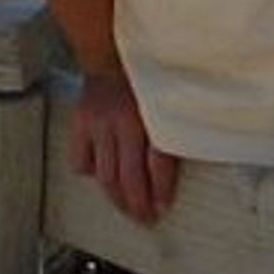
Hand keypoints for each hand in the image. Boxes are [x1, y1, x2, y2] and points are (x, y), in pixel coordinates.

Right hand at [70, 68, 178, 224]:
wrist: (113, 54)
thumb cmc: (147, 81)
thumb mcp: (170, 102)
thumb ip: (176, 128)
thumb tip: (193, 154)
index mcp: (152, 117)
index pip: (157, 164)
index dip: (160, 190)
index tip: (163, 207)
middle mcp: (124, 122)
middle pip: (129, 176)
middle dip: (138, 203)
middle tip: (145, 219)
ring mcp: (99, 124)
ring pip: (105, 174)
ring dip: (116, 197)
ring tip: (126, 209)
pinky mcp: (80, 124)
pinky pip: (80, 159)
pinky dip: (89, 172)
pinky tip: (99, 178)